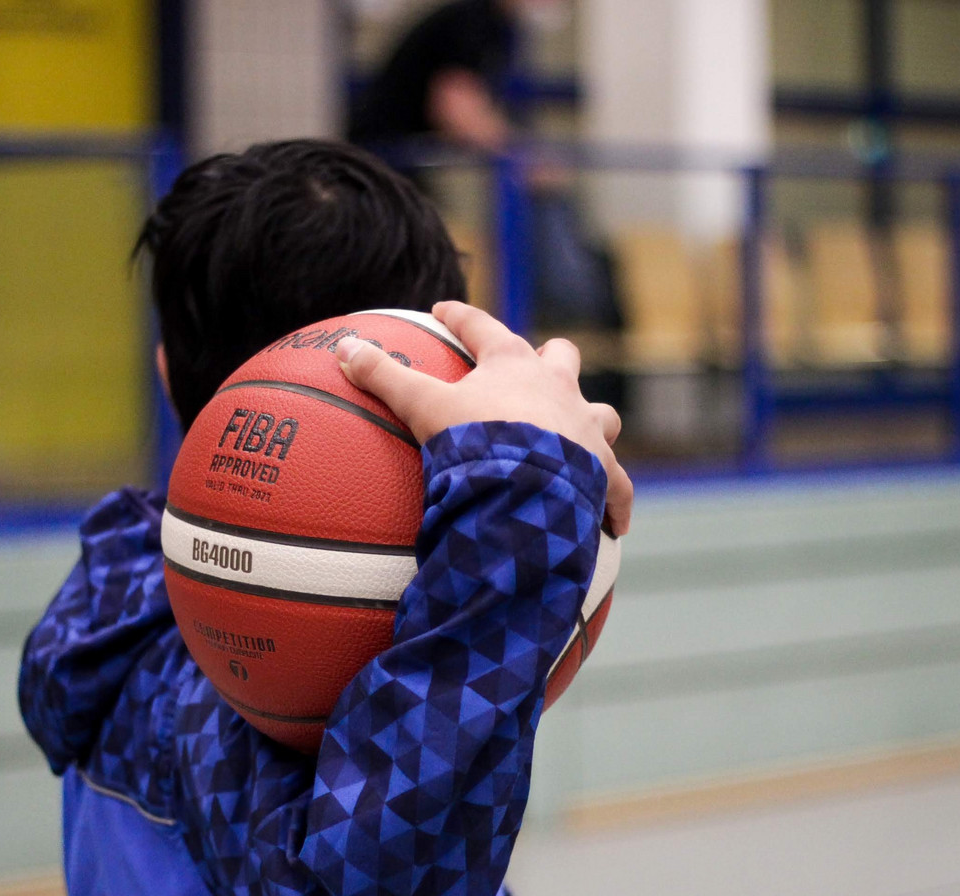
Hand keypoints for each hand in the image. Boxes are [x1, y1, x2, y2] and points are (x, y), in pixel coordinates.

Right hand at [336, 300, 632, 535]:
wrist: (528, 487)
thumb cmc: (478, 440)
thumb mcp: (423, 407)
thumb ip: (385, 378)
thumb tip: (342, 348)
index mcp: (515, 366)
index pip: (483, 328)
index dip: (461, 318)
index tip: (444, 311)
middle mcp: (559, 390)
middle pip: (561, 357)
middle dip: (551, 357)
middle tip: (537, 364)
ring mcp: (587, 430)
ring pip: (602, 414)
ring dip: (591, 420)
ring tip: (582, 432)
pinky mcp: (604, 473)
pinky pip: (617, 485)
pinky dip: (615, 500)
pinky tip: (615, 520)